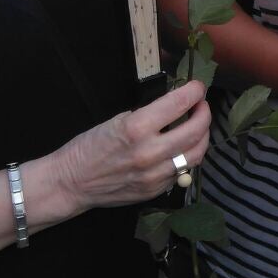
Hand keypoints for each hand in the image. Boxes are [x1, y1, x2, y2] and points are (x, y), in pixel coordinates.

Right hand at [48, 80, 211, 210]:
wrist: (72, 183)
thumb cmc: (89, 147)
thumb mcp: (116, 120)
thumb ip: (147, 115)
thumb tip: (173, 107)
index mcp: (137, 128)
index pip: (178, 104)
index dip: (194, 91)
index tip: (198, 87)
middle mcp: (150, 152)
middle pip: (196, 131)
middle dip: (205, 113)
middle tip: (202, 106)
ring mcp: (155, 175)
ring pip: (196, 155)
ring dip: (202, 137)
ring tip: (198, 127)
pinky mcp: (156, 190)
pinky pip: (182, 171)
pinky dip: (187, 157)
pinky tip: (182, 149)